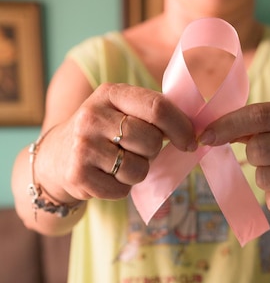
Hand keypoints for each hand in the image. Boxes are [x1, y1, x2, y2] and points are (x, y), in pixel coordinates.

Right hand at [36, 82, 196, 202]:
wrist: (56, 158)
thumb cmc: (103, 133)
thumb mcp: (121, 111)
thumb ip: (154, 113)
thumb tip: (200, 129)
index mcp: (110, 93)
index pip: (157, 107)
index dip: (181, 127)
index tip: (191, 141)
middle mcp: (92, 115)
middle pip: (150, 141)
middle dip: (154, 152)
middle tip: (139, 152)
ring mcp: (83, 145)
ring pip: (138, 169)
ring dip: (137, 173)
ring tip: (119, 164)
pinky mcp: (78, 174)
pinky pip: (121, 189)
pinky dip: (120, 188)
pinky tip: (106, 177)